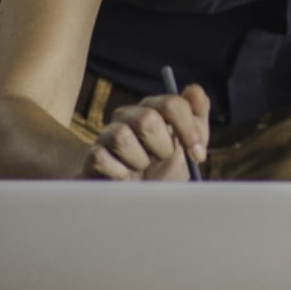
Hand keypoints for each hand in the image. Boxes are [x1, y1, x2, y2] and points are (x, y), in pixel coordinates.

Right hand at [82, 87, 208, 179]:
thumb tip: (193, 89)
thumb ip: (197, 115)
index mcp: (153, 108)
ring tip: (141, 168)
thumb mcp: (190, 144)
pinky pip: (102, 158)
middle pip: (147, 119)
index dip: (188, 130)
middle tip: (163, 159)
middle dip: (162, 147)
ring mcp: (107, 134)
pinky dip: (119, 173)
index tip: (198, 155)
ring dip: (140, 161)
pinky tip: (124, 177)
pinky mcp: (93, 156)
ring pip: (122, 137)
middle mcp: (127, 115)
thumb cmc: (166, 168)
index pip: (171, 104)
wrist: (139, 200)